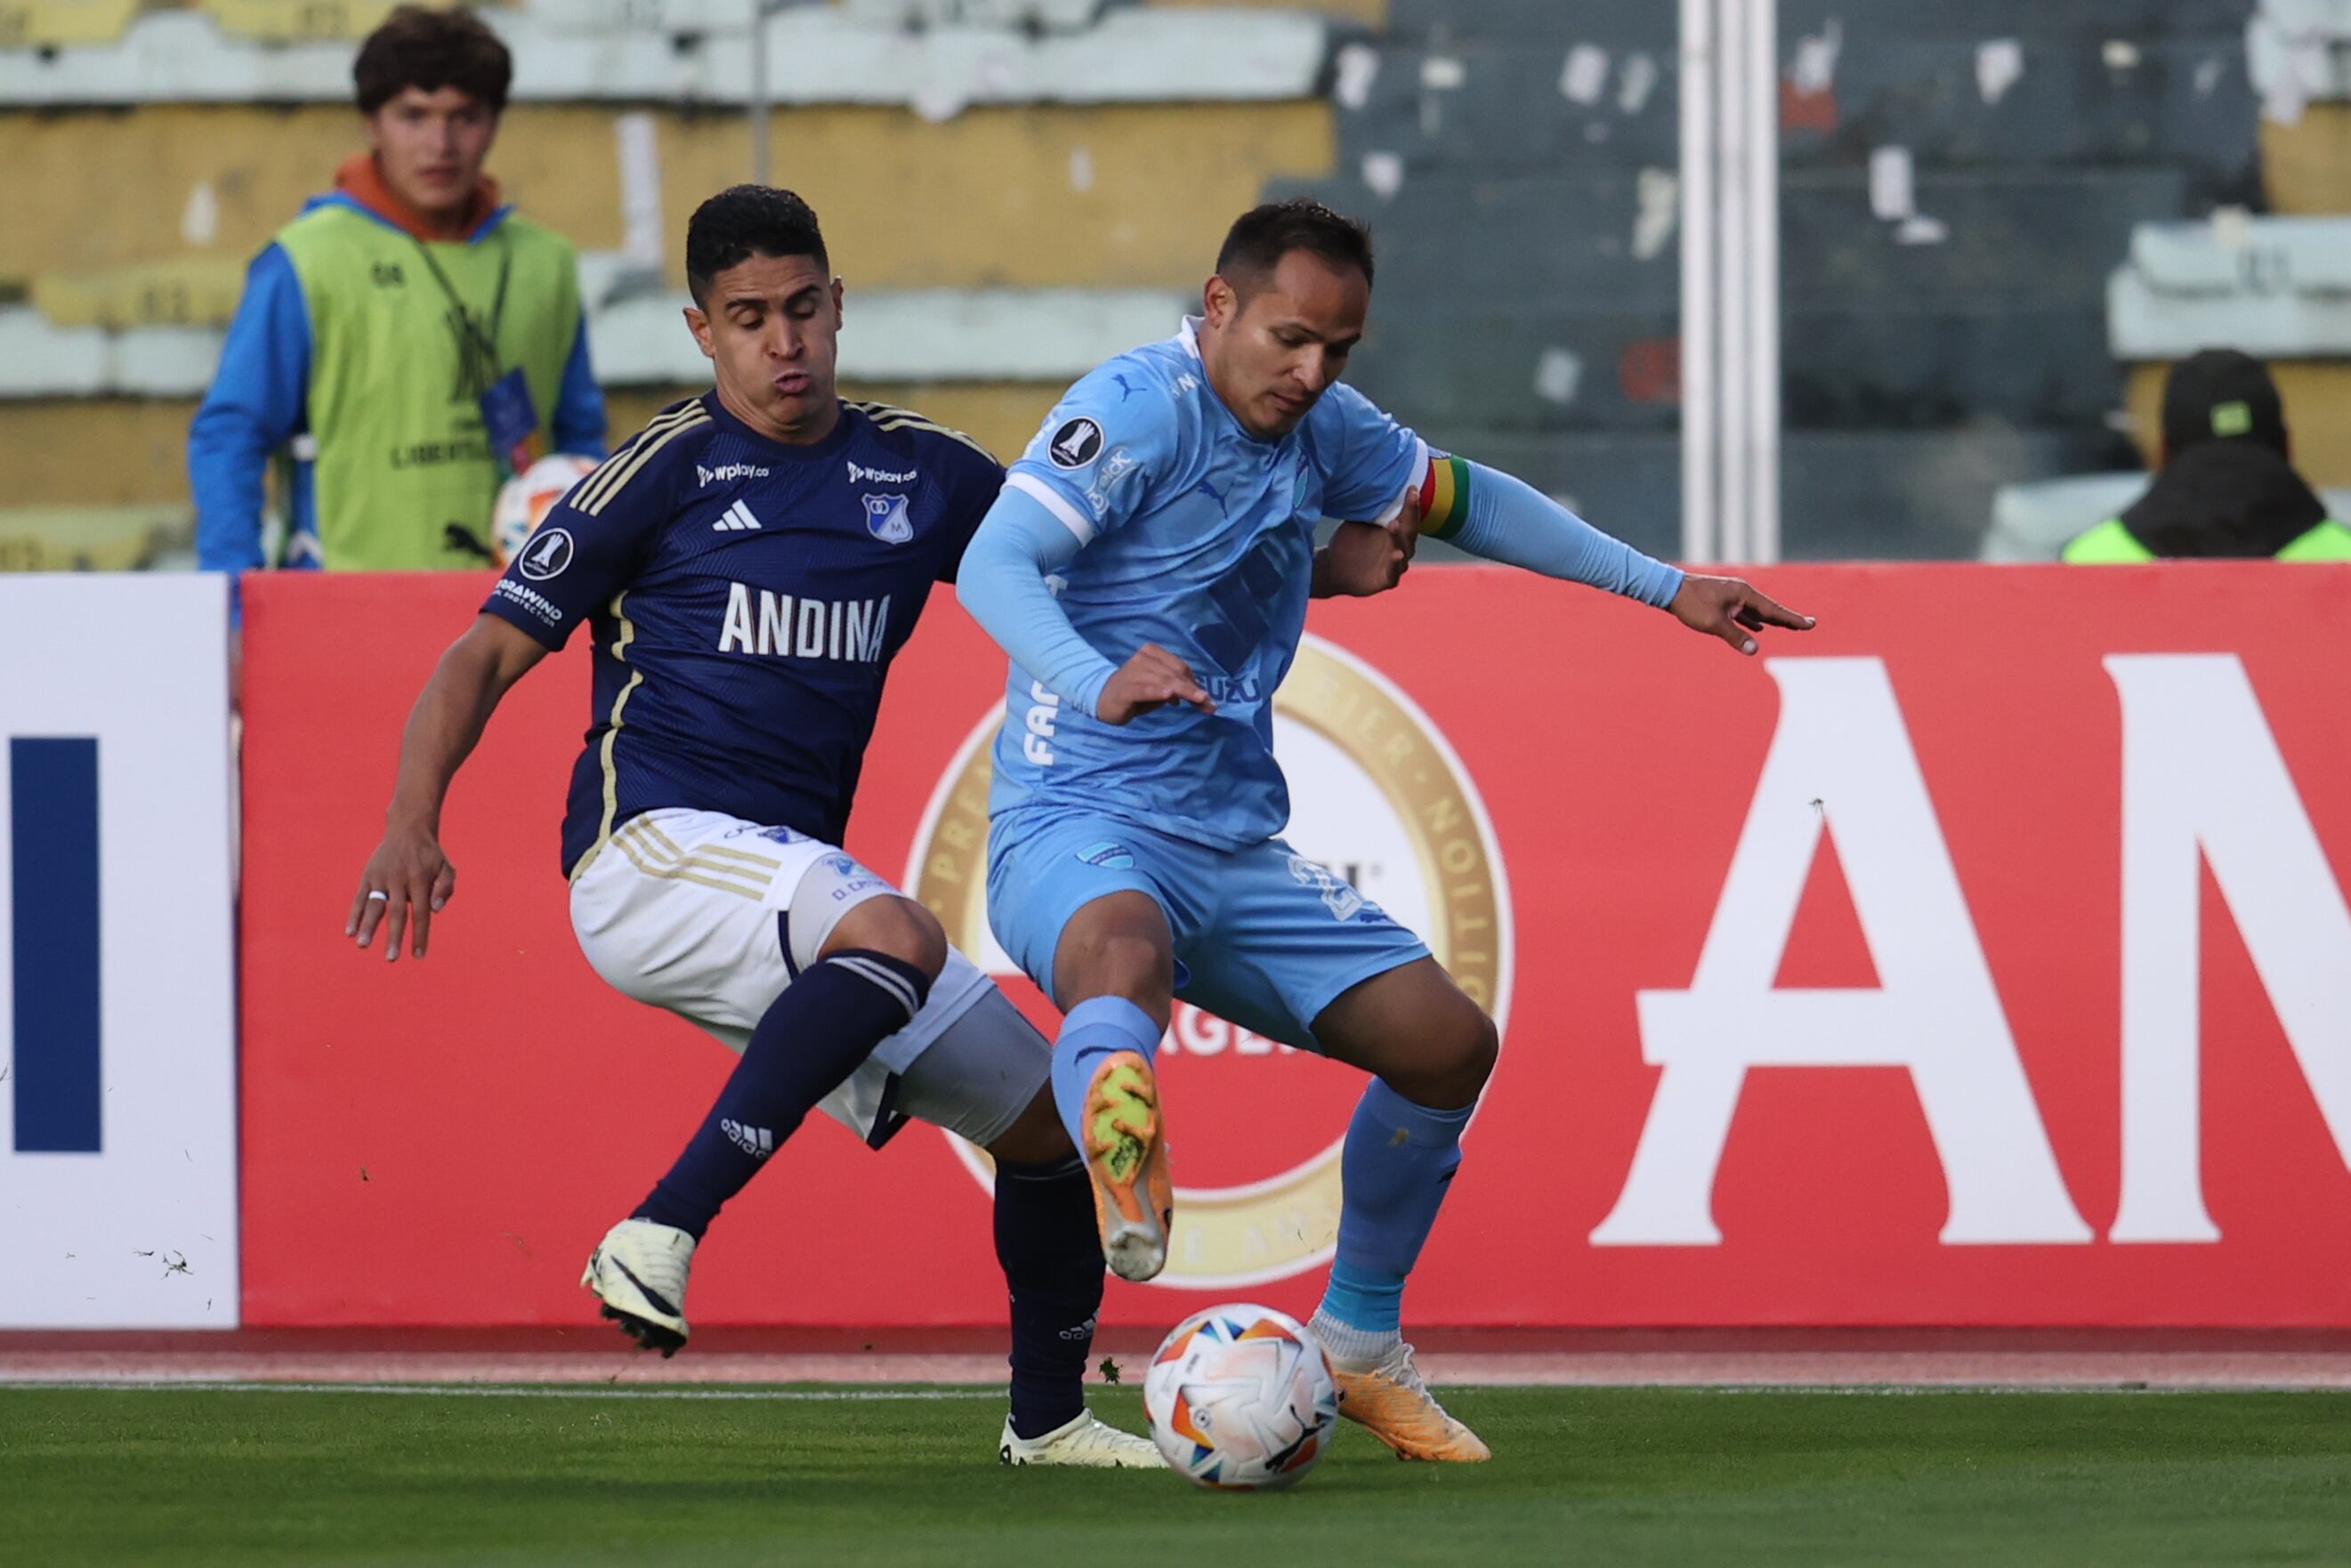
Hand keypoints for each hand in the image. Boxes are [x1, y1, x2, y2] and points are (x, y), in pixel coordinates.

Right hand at [348, 817, 455, 961]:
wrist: (408, 828)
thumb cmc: (430, 855)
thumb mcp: (446, 867)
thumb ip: (445, 888)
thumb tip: (436, 911)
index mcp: (420, 879)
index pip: (421, 913)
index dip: (419, 935)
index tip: (418, 955)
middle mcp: (399, 879)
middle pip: (396, 912)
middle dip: (393, 936)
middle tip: (391, 959)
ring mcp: (381, 876)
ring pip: (373, 904)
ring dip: (367, 926)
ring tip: (362, 945)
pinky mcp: (368, 874)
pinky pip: (359, 896)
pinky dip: (354, 914)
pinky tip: (349, 932)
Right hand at [1096, 643, 1214, 724]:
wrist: (1102, 699)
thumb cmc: (1136, 692)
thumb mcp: (1160, 689)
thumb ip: (1179, 690)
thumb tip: (1204, 700)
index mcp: (1152, 652)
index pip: (1179, 666)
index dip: (1195, 682)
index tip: (1207, 699)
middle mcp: (1142, 658)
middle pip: (1174, 673)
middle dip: (1193, 690)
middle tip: (1207, 704)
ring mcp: (1132, 672)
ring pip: (1163, 681)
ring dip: (1183, 692)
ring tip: (1198, 702)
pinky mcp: (1125, 689)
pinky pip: (1144, 690)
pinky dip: (1157, 692)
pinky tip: (1169, 695)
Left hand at [1314, 491, 1421, 598]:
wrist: (1332, 567)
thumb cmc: (1350, 542)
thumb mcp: (1360, 521)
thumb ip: (1371, 507)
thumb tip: (1374, 478)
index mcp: (1396, 532)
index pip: (1408, 516)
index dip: (1412, 503)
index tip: (1412, 488)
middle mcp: (1399, 547)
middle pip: (1410, 532)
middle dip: (1411, 515)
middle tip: (1410, 499)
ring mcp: (1394, 565)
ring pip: (1404, 552)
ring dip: (1400, 538)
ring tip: (1394, 525)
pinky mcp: (1385, 581)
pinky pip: (1394, 574)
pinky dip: (1395, 564)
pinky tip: (1395, 554)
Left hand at [1667, 574, 1814, 655]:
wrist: (1669, 589)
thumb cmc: (1691, 605)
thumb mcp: (1714, 624)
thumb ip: (1735, 637)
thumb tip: (1754, 651)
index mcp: (1744, 594)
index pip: (1773, 610)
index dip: (1792, 619)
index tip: (1810, 624)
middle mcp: (1741, 592)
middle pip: (1769, 609)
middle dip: (1787, 619)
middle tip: (1807, 625)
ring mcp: (1732, 595)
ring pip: (1757, 611)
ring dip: (1771, 620)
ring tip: (1788, 627)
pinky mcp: (1722, 601)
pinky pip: (1744, 612)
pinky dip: (1753, 620)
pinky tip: (1758, 627)